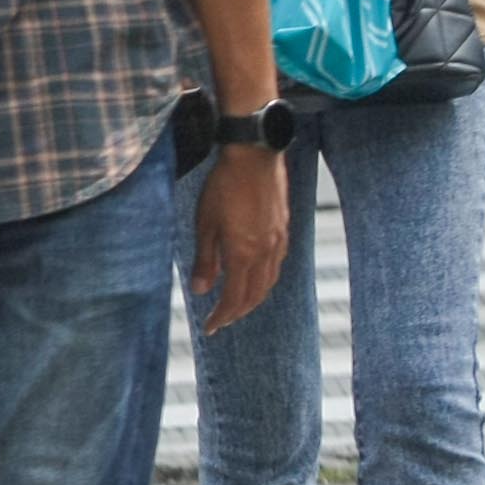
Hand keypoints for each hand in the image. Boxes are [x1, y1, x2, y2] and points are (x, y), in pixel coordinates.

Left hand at [190, 142, 292, 333]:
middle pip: (254, 296)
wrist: (255, 156)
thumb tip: (200, 291)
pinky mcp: (284, 230)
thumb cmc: (224, 186)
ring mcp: (278, 241)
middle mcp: (265, 253)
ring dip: (252, 298)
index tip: (209, 328)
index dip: (222, 317)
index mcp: (243, 254)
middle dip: (237, 313)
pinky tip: (255, 277)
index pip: (234, 298)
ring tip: (236, 305)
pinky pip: (277, 265)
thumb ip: (204, 260)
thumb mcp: (204, 223)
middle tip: (220, 321)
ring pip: (268, 282)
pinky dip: (265, 280)